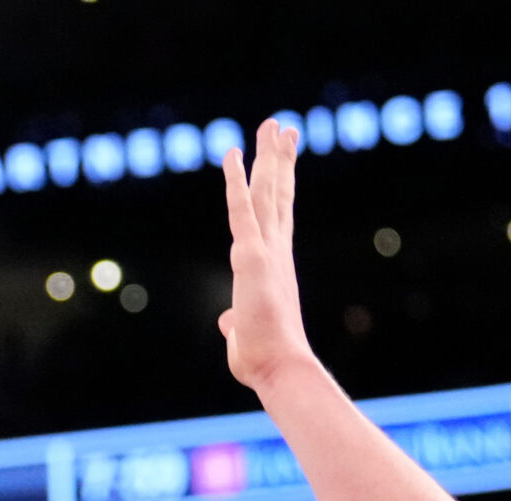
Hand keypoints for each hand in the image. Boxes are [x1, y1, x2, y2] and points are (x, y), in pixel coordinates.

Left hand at [217, 119, 315, 397]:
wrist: (278, 367)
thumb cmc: (263, 358)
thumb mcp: (242, 334)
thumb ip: (235, 321)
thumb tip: (228, 321)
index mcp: (275, 265)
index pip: (278, 215)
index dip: (280, 183)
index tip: (283, 156)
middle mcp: (276, 251)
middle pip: (277, 194)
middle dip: (279, 159)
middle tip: (281, 127)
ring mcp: (265, 251)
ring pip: (267, 193)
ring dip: (267, 157)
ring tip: (272, 125)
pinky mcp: (251, 256)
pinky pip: (241, 210)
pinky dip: (235, 181)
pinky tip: (231, 154)